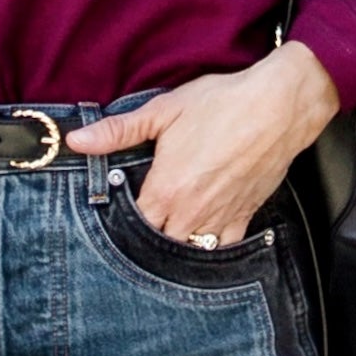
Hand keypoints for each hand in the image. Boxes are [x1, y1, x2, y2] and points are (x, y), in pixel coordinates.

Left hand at [65, 42, 340, 243]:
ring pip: (189, 251)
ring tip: (168, 229)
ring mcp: (220, 218)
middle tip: (142, 221)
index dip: (122, 221)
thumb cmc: (221, 104)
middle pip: (158, 244)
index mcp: (166, 190)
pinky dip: (211, 249)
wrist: (278, 107)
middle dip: (147, 238)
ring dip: (176, 244)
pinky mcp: (245, 216)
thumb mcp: (163, 111)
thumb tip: (76, 140)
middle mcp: (191, 212)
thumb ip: (118, 131)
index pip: (131, 225)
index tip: (118, 209)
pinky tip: (202, 238)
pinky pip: (224, 249)